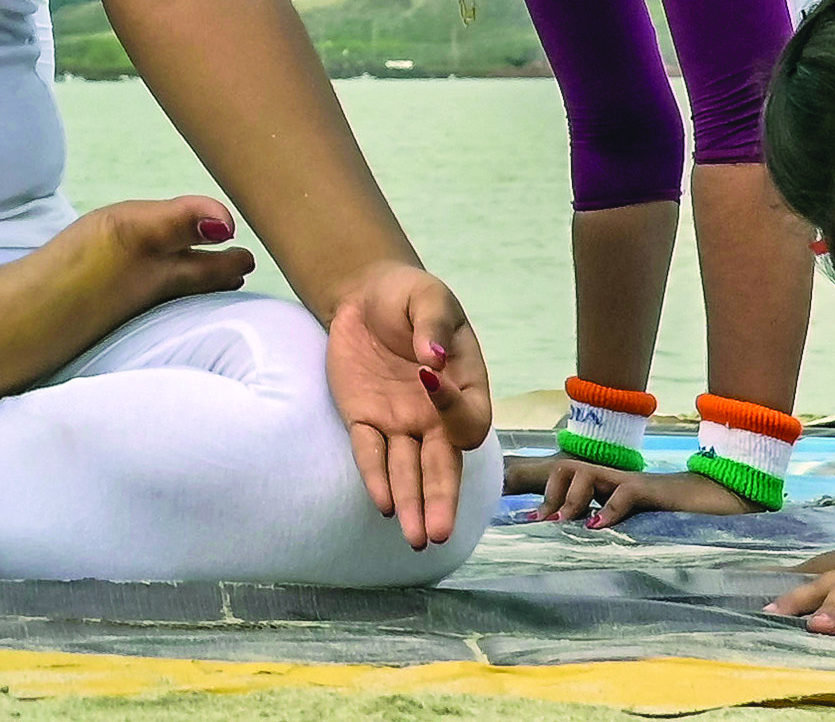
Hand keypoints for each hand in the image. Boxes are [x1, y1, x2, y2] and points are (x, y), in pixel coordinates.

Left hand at [323, 264, 491, 550]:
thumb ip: (433, 323)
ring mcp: (401, 423)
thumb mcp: (428, 296)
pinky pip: (371, 454)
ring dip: (412, 504)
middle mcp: (436, 416)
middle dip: (441, 500)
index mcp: (465, 386)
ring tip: (415, 539)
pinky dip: (375, 477)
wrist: (365, 296)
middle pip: (444, 466)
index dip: (453, 408)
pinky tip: (381, 504)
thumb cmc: (409, 297)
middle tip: (440, 533)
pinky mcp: (365, 420)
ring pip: (409, 472)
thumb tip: (433, 356)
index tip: (430, 377)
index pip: (469, 418)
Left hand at [534, 457, 765, 527]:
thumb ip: (616, 537)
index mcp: (607, 489)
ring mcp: (631, 483)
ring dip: (570, 498)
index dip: (544, 497)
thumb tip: (589, 563)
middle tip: (539, 523)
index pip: (566, 479)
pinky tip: (598, 528)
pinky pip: (625, 492)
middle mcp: (614, 481)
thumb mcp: (639, 529)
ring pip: (587, 472)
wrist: (720, 498)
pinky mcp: (653, 491)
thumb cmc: (678, 519)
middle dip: (547, 494)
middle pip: (566, 468)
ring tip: (561, 523)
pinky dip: (608, 510)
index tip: (526, 523)